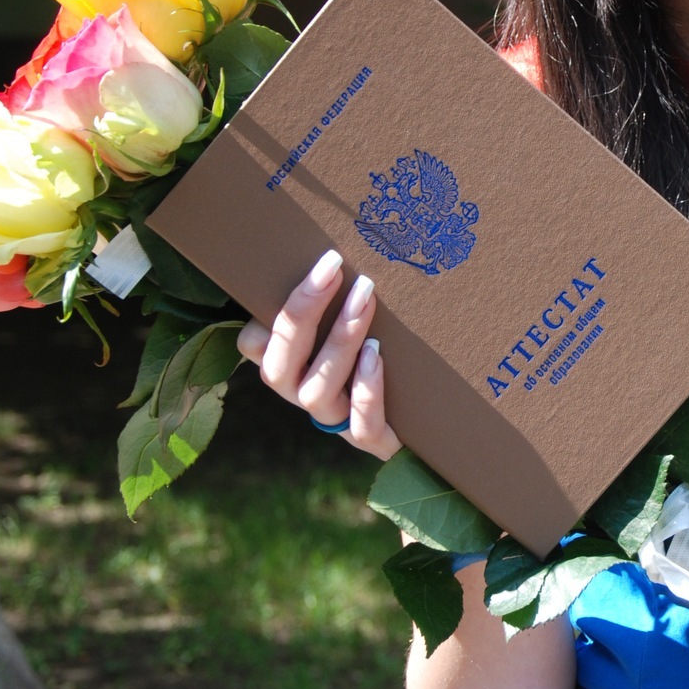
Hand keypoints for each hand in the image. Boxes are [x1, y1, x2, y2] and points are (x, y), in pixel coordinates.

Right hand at [237, 248, 400, 459]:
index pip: (254, 346)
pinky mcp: (376, 442)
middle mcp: (305, 394)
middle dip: (303, 312)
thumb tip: (343, 245)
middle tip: (333, 266)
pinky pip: (362, 428)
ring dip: (338, 342)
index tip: (300, 274)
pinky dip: (367, 392)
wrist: (435, 418)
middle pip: (278, 366)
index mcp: (292, 365)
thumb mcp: (356, 320)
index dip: (264, 315)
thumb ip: (337, 294)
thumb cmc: (388, 348)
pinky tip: (376, 356)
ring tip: (364, 301)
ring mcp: (338, 422)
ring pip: (316, 393)